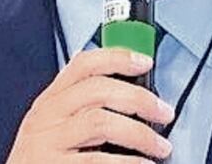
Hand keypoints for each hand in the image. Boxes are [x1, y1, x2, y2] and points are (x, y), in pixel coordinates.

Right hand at [7, 48, 174, 162]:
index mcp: (50, 100)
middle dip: (141, 99)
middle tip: (165, 112)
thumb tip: (138, 93)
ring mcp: (46, 142)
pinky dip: (128, 162)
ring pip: (100, 121)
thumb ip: (88, 104)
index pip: (83, 64)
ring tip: (160, 147)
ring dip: (140, 134)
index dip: (118, 57)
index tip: (145, 61)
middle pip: (98, 90)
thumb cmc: (47, 156)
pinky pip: (96, 160)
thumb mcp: (59, 123)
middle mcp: (46, 116)